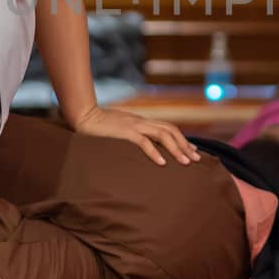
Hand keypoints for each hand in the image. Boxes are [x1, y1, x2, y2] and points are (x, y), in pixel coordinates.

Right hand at [70, 105, 199, 165]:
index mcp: (142, 122)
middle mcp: (142, 122)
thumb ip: (132, 135)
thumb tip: (142, 146)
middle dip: (185, 145)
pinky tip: (162, 163)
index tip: (192, 151)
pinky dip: (154, 152)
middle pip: (171, 130)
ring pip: (162, 135)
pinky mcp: (124, 132)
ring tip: (185, 162)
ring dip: (176, 149)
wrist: (83, 115)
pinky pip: (143, 142)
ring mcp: (134, 126)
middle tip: (196, 160)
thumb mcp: (120, 130)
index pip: (168, 128)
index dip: (182, 139)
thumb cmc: (99, 126)